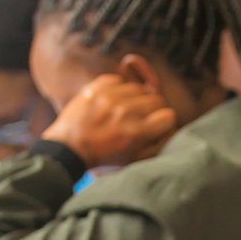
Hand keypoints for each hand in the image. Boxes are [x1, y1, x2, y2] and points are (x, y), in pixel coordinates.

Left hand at [42, 74, 176, 168]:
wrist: (69, 147)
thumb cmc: (105, 155)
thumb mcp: (135, 159)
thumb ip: (157, 144)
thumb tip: (171, 128)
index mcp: (136, 132)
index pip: (168, 115)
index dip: (164, 121)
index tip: (156, 124)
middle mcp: (125, 112)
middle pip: (156, 99)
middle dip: (152, 109)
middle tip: (140, 118)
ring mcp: (110, 97)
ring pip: (139, 88)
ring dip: (135, 98)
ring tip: (124, 110)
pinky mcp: (97, 86)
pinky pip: (119, 80)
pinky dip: (118, 90)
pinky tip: (111, 102)